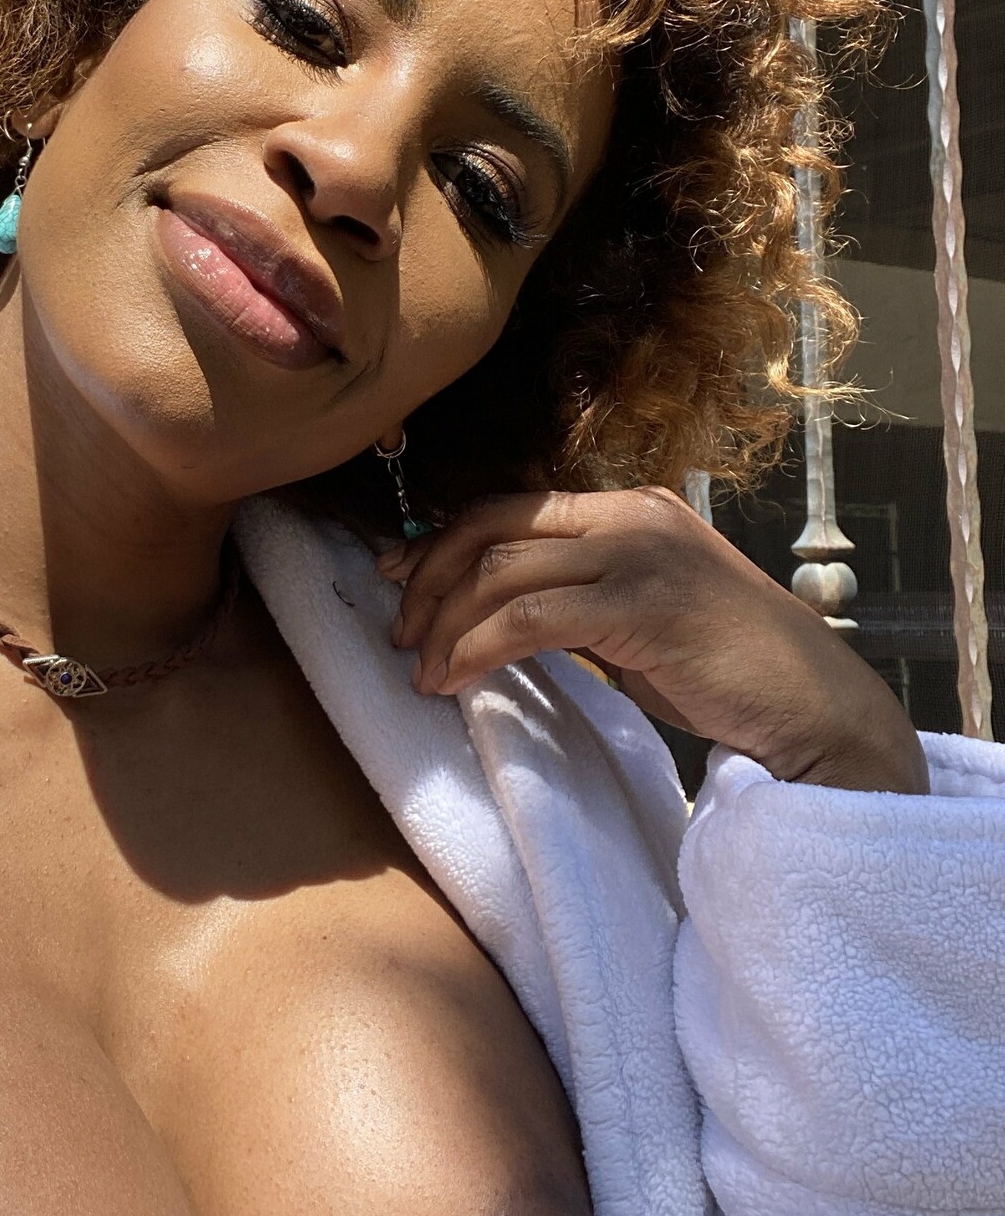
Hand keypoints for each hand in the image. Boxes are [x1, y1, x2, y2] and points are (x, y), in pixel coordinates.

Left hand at [377, 488, 928, 795]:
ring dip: (445, 625)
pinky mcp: (641, 606)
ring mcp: (638, 554)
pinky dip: (478, 648)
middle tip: (399, 632)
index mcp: (630, 506)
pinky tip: (455, 679)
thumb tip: (501, 616)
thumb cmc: (730, 673)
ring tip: (422, 671)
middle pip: (493, 526)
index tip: (400, 581)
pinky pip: (530, 619)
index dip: (442, 542)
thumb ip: (583, 599)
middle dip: (429, 578)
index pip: (512, 506)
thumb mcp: (644, 616)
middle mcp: (631, 514)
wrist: (816, 708)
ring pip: (502, 571)